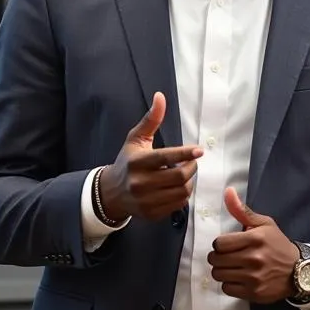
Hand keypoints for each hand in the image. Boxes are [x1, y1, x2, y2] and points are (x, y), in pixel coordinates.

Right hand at [98, 92, 202, 222]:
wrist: (111, 193)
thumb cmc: (127, 162)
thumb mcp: (135, 139)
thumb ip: (150, 120)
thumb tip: (160, 96)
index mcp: (137, 162)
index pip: (165, 158)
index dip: (185, 154)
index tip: (199, 150)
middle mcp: (140, 183)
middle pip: (179, 177)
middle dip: (192, 167)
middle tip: (192, 161)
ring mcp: (145, 201)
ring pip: (181, 192)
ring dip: (189, 182)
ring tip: (185, 173)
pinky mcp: (151, 213)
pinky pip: (178, 205)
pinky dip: (183, 195)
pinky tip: (177, 187)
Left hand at [207, 187, 298, 303]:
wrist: (298, 270)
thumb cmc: (277, 244)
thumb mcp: (264, 224)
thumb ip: (242, 211)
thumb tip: (228, 191)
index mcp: (255, 239)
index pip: (219, 244)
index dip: (220, 244)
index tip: (227, 245)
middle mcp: (254, 258)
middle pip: (216, 260)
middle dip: (218, 257)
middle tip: (227, 257)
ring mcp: (254, 277)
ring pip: (219, 275)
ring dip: (222, 271)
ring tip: (232, 267)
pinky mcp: (254, 293)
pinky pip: (227, 289)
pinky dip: (229, 284)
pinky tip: (238, 278)